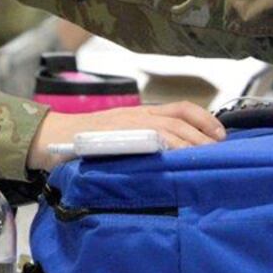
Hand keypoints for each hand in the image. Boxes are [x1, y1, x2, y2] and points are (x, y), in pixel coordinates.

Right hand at [27, 101, 225, 170]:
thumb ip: (144, 143)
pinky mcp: (115, 138)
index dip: (204, 118)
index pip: (180, 108)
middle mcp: (136, 115)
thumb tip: (176, 161)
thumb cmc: (84, 142)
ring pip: (168, 129)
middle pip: (179, 118)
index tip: (222, 136)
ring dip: (190, 143)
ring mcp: (126, 126)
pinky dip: (167, 150)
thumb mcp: (120, 137)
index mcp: (140, 114)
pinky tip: (178, 163)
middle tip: (220, 152)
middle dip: (203, 134)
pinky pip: (147, 141)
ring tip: (206, 159)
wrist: (51, 138)